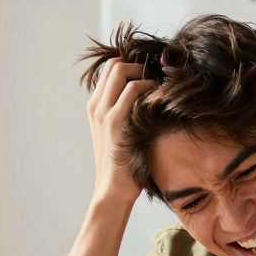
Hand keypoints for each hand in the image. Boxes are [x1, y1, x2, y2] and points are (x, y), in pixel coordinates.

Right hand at [86, 58, 154, 204]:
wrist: (112, 190)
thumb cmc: (122, 165)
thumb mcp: (117, 135)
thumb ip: (123, 115)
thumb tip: (147, 100)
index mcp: (95, 108)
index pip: (109, 70)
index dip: (131, 65)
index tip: (149, 74)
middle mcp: (97, 106)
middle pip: (115, 64)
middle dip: (138, 65)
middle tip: (157, 79)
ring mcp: (104, 113)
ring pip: (121, 70)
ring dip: (145, 74)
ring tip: (160, 88)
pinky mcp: (117, 122)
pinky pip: (133, 89)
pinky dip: (149, 87)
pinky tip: (160, 99)